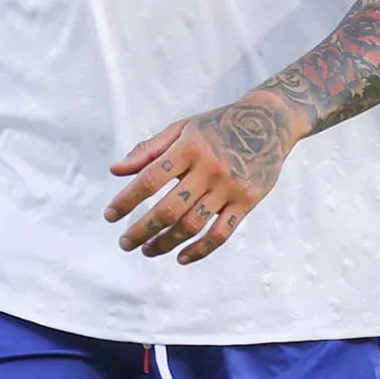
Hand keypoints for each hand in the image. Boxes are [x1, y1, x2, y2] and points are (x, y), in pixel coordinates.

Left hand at [105, 89, 298, 263]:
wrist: (269, 122)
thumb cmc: (218, 124)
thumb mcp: (182, 128)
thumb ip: (149, 150)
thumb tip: (115, 170)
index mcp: (189, 148)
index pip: (150, 179)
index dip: (127, 200)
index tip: (110, 216)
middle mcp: (209, 169)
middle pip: (169, 208)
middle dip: (142, 230)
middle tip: (125, 243)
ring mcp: (230, 187)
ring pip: (192, 225)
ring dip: (166, 243)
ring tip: (148, 250)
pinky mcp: (247, 202)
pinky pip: (221, 233)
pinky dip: (200, 250)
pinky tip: (181, 257)